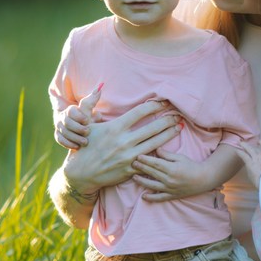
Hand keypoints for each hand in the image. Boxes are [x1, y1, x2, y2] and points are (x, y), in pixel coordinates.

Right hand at [54, 84, 103, 148]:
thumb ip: (92, 100)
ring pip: (63, 131)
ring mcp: (59, 127)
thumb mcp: (89, 109)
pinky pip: (60, 139)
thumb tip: (99, 88)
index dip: (79, 116)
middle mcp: (62, 117)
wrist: (80, 129)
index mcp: (70, 110)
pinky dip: (68, 143)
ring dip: (74, 137)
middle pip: (66, 122)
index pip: (71, 112)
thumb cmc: (86, 117)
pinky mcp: (58, 135)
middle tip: (87, 132)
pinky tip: (77, 146)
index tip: (87, 120)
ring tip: (85, 142)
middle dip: (77, 128)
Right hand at [63, 99, 180, 194]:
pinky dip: (161, 152)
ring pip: (156, 143)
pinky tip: (169, 146)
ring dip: (169, 134)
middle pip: (153, 127)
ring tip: (179, 127)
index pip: (140, 112)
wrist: (82, 173)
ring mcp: (129, 156)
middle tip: (178, 115)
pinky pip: (150, 159)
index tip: (164, 102)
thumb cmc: (85, 146)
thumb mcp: (85, 124)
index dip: (154, 105)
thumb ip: (90, 104)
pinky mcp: (132, 169)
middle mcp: (123, 141)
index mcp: (114, 128)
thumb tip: (99, 87)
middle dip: (167, 120)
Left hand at [133, 150, 207, 201]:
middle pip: (152, 172)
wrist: (204, 179)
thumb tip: (155, 149)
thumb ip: (167, 155)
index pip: (155, 163)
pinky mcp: (172, 195)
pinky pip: (160, 198)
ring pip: (152, 185)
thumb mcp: (180, 157)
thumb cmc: (192, 166)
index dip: (145, 160)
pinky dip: (151, 198)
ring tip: (134, 177)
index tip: (137, 156)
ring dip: (142, 181)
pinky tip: (143, 196)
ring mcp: (170, 188)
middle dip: (141, 168)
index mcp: (171, 168)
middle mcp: (169, 179)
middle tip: (132, 164)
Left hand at [236, 139, 260, 188]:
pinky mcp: (249, 162)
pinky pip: (243, 155)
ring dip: (244, 145)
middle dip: (251, 144)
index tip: (259, 142)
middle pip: (256, 147)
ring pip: (249, 148)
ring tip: (240, 143)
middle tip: (246, 142)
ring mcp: (255, 158)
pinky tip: (236, 150)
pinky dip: (239, 152)